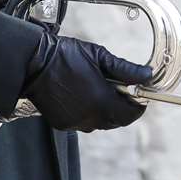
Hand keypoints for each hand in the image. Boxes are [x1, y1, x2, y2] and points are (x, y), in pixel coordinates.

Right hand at [22, 31, 154, 132]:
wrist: (33, 64)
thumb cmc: (66, 56)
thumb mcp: (100, 57)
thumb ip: (126, 69)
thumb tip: (147, 75)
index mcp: (102, 101)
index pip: (131, 113)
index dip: (139, 104)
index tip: (140, 93)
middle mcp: (90, 118)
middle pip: (117, 121)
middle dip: (124, 107)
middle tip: (123, 89)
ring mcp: (75, 122)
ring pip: (101, 123)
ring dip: (107, 110)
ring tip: (102, 89)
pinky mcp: (62, 124)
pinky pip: (84, 122)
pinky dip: (90, 112)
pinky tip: (84, 94)